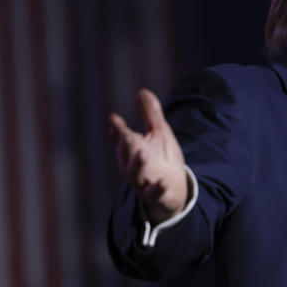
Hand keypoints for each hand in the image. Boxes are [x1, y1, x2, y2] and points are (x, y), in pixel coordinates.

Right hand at [109, 89, 187, 225]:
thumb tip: (141, 91)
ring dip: (138, 165)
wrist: (172, 190)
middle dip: (125, 146)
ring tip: (142, 155)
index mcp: (131, 150)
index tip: (115, 120)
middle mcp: (132, 166)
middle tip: (126, 136)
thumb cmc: (162, 159)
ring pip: (136, 174)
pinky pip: (155, 194)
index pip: (121, 138)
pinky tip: (163, 184)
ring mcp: (143, 181)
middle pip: (125, 155)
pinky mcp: (157, 195)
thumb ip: (150, 114)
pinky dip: (158, 190)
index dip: (117, 130)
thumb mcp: (159, 133)